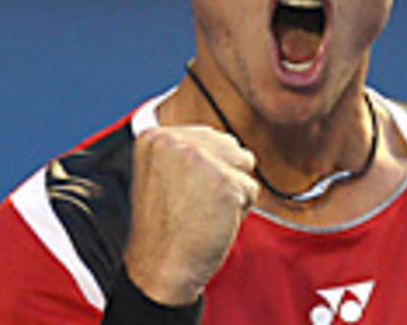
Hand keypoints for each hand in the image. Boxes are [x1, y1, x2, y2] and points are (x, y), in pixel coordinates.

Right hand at [122, 125, 259, 304]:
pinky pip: (251, 189)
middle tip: (194, 206)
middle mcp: (175, 141)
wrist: (159, 268)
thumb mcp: (162, 175)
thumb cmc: (166, 228)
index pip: (208, 137)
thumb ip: (187, 151)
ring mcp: (200, 159)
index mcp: (156, 138)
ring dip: (233, 190)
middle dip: (222, 176)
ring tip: (204, 211)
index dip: (206, 170)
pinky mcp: (224, 181)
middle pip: (230, 146)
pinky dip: (240, 210)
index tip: (183, 194)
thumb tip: (228, 142)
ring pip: (243, 164)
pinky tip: (213, 223)